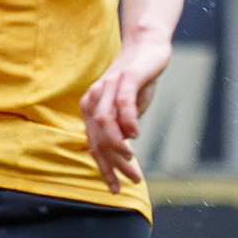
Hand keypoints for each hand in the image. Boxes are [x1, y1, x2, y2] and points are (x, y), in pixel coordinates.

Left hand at [81, 34, 171, 195]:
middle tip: (132, 180)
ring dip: (117, 146)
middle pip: (99, 139)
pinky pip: (122, 102)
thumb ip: (121, 130)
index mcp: (91, 110)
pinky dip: (127, 121)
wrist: (146, 48)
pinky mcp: (125, 78)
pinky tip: (135, 135)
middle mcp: (94, 99)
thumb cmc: (136, 82)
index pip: (95, 146)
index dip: (105, 169)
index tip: (116, 189)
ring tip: (132, 161)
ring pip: (105, 123)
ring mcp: (108, 88)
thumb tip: (122, 152)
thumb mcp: (127, 112)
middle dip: (114, 164)